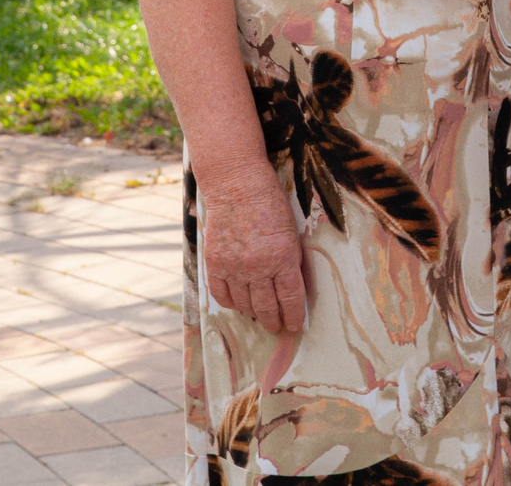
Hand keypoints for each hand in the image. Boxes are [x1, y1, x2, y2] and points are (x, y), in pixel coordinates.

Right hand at [199, 164, 308, 333]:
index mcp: (283, 257)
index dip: (295, 317)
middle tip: (278, 326)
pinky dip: (232, 304)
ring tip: (260, 316)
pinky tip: (239, 304)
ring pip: (245, 305)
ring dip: (254, 314)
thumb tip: (293, 288)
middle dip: (275, 321)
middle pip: (267, 307)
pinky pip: (222, 295)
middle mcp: (258, 266)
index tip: (296, 326)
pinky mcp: (215, 263)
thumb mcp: (291, 231)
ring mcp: (234, 267)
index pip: (291, 299)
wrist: (236, 184)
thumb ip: (292, 260)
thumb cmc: (270, 202)